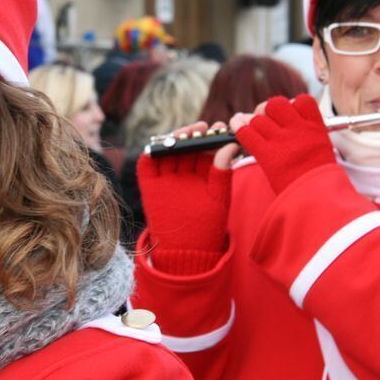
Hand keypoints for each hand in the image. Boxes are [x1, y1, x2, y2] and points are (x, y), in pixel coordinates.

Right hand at [137, 121, 235, 253]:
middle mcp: (184, 172)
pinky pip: (147, 165)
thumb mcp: (219, 197)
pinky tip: (159, 147)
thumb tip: (231, 145)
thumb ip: (222, 172)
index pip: (205, 148)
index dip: (211, 137)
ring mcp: (166, 177)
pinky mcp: (150, 185)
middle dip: (192, 134)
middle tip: (201, 128)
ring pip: (167, 151)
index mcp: (203, 173)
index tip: (220, 128)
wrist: (187, 251)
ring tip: (183, 135)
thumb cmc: (208, 226)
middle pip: (185, 146)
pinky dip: (150, 154)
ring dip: (173, 140)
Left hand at [232, 95, 336, 193]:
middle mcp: (297, 128)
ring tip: (251, 128)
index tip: (288, 112)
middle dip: (268, 109)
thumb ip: (307, 131)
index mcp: (314, 126)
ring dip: (252, 122)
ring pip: (258, 118)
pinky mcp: (266, 153)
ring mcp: (281, 139)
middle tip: (266, 119)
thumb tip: (289, 118)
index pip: (302, 101)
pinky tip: (236, 126)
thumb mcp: (321, 147)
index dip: (292, 105)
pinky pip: (246, 132)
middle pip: (276, 104)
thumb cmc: (318, 176)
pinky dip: (238, 128)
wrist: (316, 195)